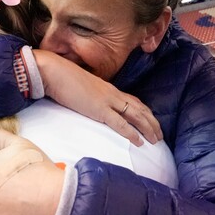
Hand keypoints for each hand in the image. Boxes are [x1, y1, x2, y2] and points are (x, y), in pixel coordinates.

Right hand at [35, 50, 162, 145]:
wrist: (54, 72)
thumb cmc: (62, 79)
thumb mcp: (82, 88)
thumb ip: (89, 97)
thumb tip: (89, 105)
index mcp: (109, 89)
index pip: (133, 101)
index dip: (145, 112)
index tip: (151, 121)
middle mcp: (113, 94)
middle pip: (140, 108)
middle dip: (152, 122)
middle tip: (159, 135)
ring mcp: (107, 101)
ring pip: (136, 116)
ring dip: (148, 128)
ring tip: (155, 140)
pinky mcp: (99, 109)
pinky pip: (120, 123)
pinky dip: (131, 133)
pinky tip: (139, 142)